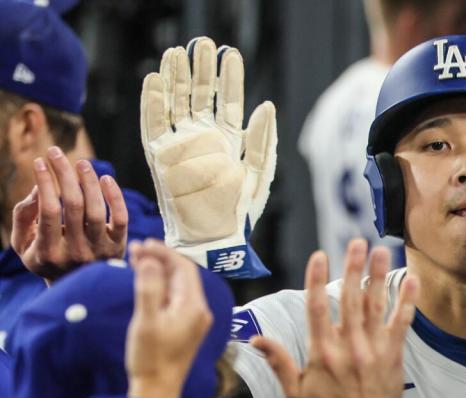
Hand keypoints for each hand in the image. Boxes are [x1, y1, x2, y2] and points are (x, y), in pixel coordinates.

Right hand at [11, 147, 126, 281]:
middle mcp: (76, 252)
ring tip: (81, 162)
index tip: (39, 162)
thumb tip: (37, 189)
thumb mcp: (23, 244)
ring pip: (97, 210)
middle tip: (56, 153)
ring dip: (89, 181)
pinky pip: (121, 218)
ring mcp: (99, 250)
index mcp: (49, 251)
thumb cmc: (45, 258)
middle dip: (64, 174)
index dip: (44, 183)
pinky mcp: (118, 246)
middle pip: (73, 205)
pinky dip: (115, 197)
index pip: (48, 211)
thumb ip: (23, 217)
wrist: (76, 286)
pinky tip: (106, 179)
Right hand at [125, 240, 213, 397]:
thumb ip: (148, 288)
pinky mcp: (187, 328)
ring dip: (160, 272)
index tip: (141, 244)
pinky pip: (176, 298)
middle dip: (160, 259)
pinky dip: (162, 287)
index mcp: (194, 306)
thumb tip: (149, 260)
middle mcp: (200, 311)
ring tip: (136, 262)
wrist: (158, 391)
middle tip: (135, 250)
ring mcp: (195, 320)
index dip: (163, 253)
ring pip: (179, 286)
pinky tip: (146, 284)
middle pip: (183, 275)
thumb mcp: (145, 320)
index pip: (183, 268)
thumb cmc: (151, 358)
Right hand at [140, 36, 276, 277]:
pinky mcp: (160, 157)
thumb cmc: (238, 213)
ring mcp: (180, 146)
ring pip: (175, 104)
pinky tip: (156, 80)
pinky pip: (153, 125)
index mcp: (229, 141)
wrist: (214, 239)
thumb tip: (267, 105)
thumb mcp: (258, 175)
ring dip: (175, 77)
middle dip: (201, 70)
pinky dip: (153, 103)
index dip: (230, 79)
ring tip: (176, 52)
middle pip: (200, 96)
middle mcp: (203, 139)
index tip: (231, 54)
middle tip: (202, 44)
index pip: (229, 102)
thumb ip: (263, 141)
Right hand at [252, 240, 419, 397]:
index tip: (318, 255)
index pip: (316, 309)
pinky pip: (402, 322)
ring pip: (375, 305)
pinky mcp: (393, 353)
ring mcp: (374, 349)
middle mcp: (349, 347)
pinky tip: (411, 279)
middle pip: (350, 299)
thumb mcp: (296, 393)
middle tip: (357, 242)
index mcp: (322, 353)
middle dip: (353, 267)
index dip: (315, 279)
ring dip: (378, 276)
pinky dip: (407, 300)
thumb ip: (278, 362)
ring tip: (381, 250)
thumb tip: (254, 340)